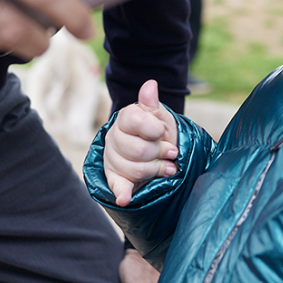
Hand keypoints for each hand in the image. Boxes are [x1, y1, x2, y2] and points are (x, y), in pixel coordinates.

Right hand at [103, 81, 178, 205]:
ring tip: (167, 167)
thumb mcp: (160, 116)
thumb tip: (151, 85)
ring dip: (156, 169)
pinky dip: (122, 193)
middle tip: (171, 153)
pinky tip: (125, 198)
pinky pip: (116, 186)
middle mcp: (114, 137)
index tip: (163, 133)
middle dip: (159, 152)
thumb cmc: (159, 133)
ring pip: (134, 168)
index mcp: (125, 119)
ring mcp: (112, 158)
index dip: (154, 130)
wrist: (157, 152)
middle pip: (137, 149)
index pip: (136, 122)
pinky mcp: (114, 178)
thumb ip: (152, 104)